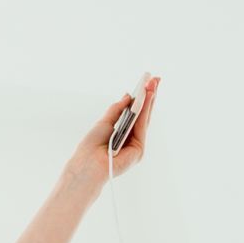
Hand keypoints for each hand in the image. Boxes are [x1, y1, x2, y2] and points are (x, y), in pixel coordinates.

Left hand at [72, 71, 160, 188]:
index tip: (147, 82)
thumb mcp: (104, 122)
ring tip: (154, 83)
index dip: (142, 98)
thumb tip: (128, 95)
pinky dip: (145, 111)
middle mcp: (131, 139)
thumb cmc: (91, 146)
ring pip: (145, 118)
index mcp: (123, 133)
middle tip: (155, 79)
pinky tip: (147, 97)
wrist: (87, 164)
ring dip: (150, 100)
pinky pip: (142, 126)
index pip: (136, 113)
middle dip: (150, 96)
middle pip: (143, 115)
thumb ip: (117, 109)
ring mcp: (136, 144)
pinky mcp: (138, 149)